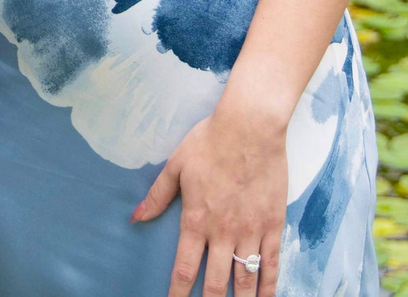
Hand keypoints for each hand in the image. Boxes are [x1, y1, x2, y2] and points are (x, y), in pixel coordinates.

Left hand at [132, 96, 285, 296]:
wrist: (250, 126)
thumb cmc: (210, 141)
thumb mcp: (176, 165)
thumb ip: (157, 195)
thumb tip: (135, 217)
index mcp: (195, 220)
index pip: (183, 269)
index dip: (176, 293)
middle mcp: (222, 232)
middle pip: (215, 283)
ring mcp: (250, 231)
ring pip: (246, 279)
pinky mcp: (272, 225)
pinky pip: (272, 263)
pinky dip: (269, 286)